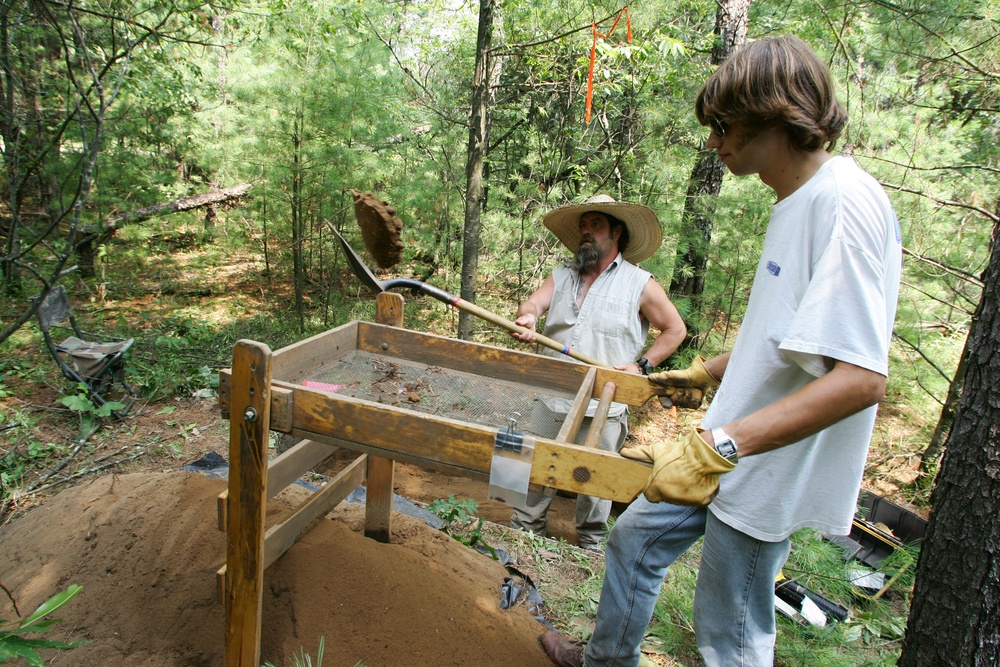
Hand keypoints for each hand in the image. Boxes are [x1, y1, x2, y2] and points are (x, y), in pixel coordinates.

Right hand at [511, 313, 537, 342]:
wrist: (531, 321)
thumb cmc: (526, 319)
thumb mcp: (524, 319)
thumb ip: (521, 321)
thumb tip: (517, 322)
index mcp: (514, 329)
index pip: (512, 334)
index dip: (514, 335)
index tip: (518, 334)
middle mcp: (517, 334)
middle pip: (518, 339)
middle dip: (523, 337)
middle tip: (527, 332)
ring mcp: (522, 337)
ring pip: (523, 341)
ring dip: (528, 338)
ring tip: (531, 333)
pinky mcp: (527, 339)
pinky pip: (528, 341)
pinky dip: (531, 340)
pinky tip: (534, 338)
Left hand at [620, 430, 734, 505]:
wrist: (704, 453)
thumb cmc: (678, 452)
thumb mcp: (657, 451)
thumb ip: (639, 454)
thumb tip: (623, 452)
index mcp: (658, 486)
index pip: (649, 496)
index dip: (653, 487)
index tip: (660, 479)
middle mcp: (672, 496)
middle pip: (665, 498)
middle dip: (667, 489)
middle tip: (675, 475)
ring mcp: (687, 500)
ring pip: (680, 500)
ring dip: (681, 492)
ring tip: (686, 476)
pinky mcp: (702, 501)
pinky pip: (695, 501)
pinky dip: (696, 494)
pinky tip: (696, 481)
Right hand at [647, 355, 718, 408]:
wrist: (699, 376)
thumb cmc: (684, 375)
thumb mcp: (671, 376)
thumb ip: (660, 377)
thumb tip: (649, 377)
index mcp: (670, 393)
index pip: (664, 402)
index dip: (666, 403)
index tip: (669, 404)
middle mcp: (677, 398)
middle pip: (675, 404)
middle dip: (679, 396)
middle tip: (682, 389)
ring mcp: (686, 401)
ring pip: (684, 405)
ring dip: (687, 397)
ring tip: (690, 390)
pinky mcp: (694, 403)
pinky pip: (693, 407)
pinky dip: (694, 401)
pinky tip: (695, 396)